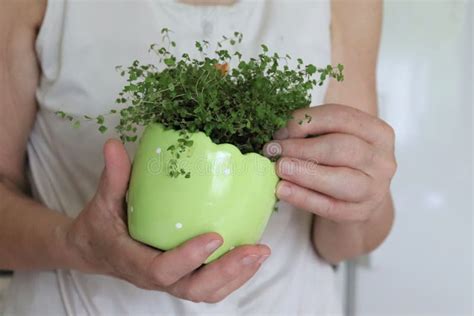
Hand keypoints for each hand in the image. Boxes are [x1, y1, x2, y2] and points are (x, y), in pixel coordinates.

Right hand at [58, 140, 269, 302]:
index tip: (215, 236)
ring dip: (238, 275)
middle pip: (195, 288)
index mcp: (135, 262)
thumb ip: (113, 177)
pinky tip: (252, 255)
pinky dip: (235, 275)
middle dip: (227, 271)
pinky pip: (211, 285)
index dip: (189, 257)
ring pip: (208, 291)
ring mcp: (173, 280)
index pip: (163, 269)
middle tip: (254, 250)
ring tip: (261, 252)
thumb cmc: (101, 226)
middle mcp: (157, 277)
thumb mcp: (103, 201)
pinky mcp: (184, 276)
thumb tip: (114, 144)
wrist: (96, 249)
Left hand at [263, 104, 396, 222]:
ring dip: (304, 172)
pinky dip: (303, 197)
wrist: (355, 196)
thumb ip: (311, 131)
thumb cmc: (339, 160)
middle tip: (273, 150)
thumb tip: (280, 133)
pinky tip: (283, 190)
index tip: (279, 129)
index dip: (306, 121)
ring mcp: (375, 189)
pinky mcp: (360, 213)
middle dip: (302, 148)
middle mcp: (382, 160)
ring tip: (279, 168)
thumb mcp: (332, 137)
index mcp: (378, 132)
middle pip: (340, 148)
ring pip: (339, 179)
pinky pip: (329, 206)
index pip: (340, 117)